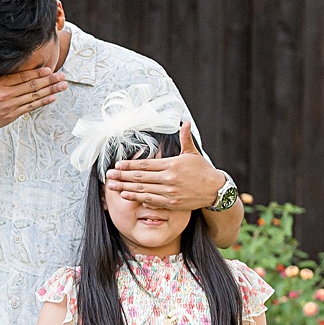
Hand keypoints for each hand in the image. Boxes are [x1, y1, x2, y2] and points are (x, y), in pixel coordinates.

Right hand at [0, 62, 66, 136]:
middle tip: (62, 76)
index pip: (22, 77)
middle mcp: (6, 94)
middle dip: (49, 80)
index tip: (49, 69)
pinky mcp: (12, 115)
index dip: (36, 73)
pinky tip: (52, 98)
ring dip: (50, 90)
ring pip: (34, 97)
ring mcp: (10, 105)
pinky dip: (42, 102)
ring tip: (62, 86)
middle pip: (32, 86)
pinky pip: (30, 108)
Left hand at [105, 120, 223, 211]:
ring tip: (111, 186)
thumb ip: (185, 138)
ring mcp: (169, 191)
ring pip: (142, 189)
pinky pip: (150, 200)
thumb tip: (184, 122)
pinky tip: (125, 195)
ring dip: (124, 187)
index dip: (129, 165)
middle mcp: (168, 178)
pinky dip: (136, 198)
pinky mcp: (171, 202)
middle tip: (108, 176)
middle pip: (140, 177)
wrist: (215, 190)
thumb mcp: (193, 153)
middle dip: (122, 176)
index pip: (145, 164)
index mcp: (172, 164)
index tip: (117, 165)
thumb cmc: (202, 170)